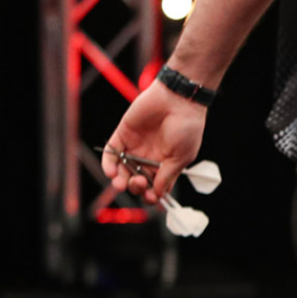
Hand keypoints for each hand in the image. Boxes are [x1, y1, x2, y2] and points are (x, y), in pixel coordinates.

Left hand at [102, 81, 207, 204]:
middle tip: (140, 182)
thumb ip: (168, 175)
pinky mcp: (123, 135)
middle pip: (136, 180)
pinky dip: (108, 165)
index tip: (152, 198)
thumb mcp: (183, 156)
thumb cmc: (188, 126)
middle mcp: (149, 157)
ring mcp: (135, 146)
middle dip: (136, 187)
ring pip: (121, 170)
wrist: (178, 99)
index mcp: (166, 163)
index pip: (154, 185)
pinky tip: (111, 173)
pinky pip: (111, 153)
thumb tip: (158, 193)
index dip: (151, 194)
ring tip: (121, 183)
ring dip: (119, 181)